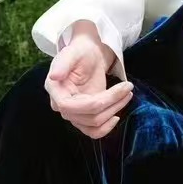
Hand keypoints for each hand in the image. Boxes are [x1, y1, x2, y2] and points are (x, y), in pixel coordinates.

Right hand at [45, 24, 132, 139]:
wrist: (89, 55)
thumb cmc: (81, 52)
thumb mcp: (71, 52)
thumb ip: (62, 64)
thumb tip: (54, 76)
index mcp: (54, 89)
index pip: (69, 106)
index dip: (94, 103)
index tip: (118, 89)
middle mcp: (61, 105)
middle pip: (87, 116)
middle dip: (111, 103)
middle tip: (128, 87)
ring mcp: (73, 113)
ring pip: (93, 125)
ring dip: (113, 111)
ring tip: (127, 94)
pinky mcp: (84, 117)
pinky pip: (93, 131)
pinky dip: (106, 128)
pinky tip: (117, 115)